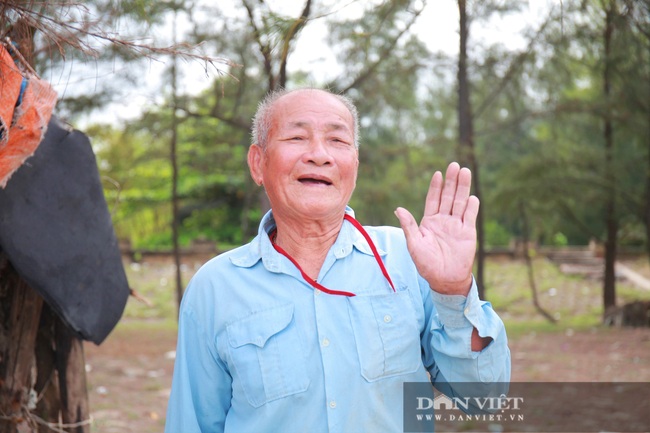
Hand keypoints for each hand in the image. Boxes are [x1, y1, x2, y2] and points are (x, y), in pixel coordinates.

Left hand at [394, 162, 477, 295]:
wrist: (444, 279)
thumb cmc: (426, 264)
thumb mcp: (414, 244)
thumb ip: (409, 226)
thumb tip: (398, 209)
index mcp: (429, 222)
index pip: (433, 199)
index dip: (435, 186)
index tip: (437, 173)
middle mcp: (444, 220)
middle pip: (448, 196)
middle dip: (451, 181)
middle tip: (454, 165)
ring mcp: (456, 225)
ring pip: (460, 202)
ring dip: (462, 188)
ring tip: (465, 172)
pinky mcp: (468, 232)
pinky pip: (470, 216)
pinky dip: (472, 206)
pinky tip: (472, 197)